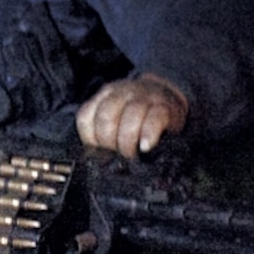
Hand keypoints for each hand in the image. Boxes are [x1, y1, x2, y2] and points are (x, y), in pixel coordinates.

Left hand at [74, 73, 189, 158]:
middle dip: (109, 142)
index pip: (86, 118)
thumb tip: (98, 160)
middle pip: (106, 118)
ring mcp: (143, 97)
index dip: (90, 140)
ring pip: (130, 117)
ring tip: (131, 154)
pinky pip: (154, 119)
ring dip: (128, 142)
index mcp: (104, 97)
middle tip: (117, 154)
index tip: (100, 151)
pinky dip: (148, 135)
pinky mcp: (164, 106)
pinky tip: (145, 146)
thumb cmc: (137, 114)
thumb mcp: (116, 116)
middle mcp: (121, 93)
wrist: (168, 95)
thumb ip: (103, 131)